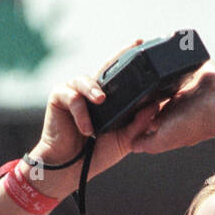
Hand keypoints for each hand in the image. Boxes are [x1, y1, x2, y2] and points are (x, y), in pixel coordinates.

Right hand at [32, 41, 161, 171]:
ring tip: (101, 101)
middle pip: (106, 68)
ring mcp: (75, 92)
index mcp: (108, 99)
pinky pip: (72, 97)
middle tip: (133, 47)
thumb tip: (155, 105)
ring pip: (86, 80)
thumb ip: (139, 123)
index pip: (122, 76)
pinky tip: (86, 129)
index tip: (144, 45)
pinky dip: (81, 113)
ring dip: (94, 89)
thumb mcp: (124, 139)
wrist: (71, 169)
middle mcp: (92, 91)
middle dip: (119, 56)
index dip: (131, 61)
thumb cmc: (96, 154)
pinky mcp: (59, 97)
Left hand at [128, 59, 214, 156]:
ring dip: (150, 67)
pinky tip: (154, 47)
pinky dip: (166, 52)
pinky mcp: (189, 65)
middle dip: (139, 84)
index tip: (120, 97)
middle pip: (149, 88)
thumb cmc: (196, 124)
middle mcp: (174, 97)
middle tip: (128, 77)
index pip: (144, 107)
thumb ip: (147, 143)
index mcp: (168, 113)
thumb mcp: (164, 140)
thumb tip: (131, 145)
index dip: (131, 103)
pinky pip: (175, 55)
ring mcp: (182, 81)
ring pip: (159, 71)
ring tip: (138, 59)